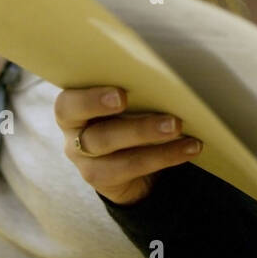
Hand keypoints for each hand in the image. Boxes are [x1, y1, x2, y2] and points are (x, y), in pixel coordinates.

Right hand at [54, 86, 202, 205]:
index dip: (91, 101)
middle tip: (172, 121)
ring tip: (181, 130)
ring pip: (119, 157)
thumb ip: (130, 87)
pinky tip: (189, 147)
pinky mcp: (103, 179)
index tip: (122, 95)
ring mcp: (85, 161)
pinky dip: (166, 156)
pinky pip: (133, 169)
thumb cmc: (123, 109)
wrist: (123, 152)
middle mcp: (73, 136)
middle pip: (97, 136)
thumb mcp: (121, 97)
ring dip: (154, 143)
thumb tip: (165, 78)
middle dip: (137, 129)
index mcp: (71, 108)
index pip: (67, 105)